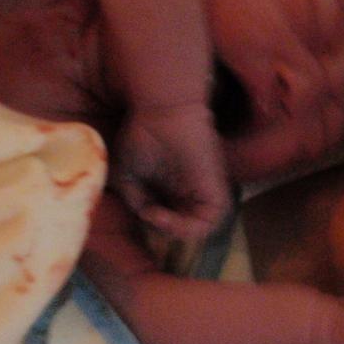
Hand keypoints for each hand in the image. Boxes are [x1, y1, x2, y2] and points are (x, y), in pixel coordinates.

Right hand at [110, 103, 231, 243]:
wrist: (162, 112)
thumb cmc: (144, 134)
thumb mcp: (129, 174)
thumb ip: (136, 199)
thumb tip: (145, 216)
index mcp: (176, 189)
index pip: (171, 221)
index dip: (155, 225)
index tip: (142, 211)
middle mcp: (192, 192)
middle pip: (185, 227)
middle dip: (164, 230)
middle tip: (148, 215)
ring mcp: (204, 191)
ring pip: (200, 229)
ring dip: (175, 232)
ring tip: (156, 217)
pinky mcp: (214, 189)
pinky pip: (209, 222)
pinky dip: (187, 228)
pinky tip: (162, 215)